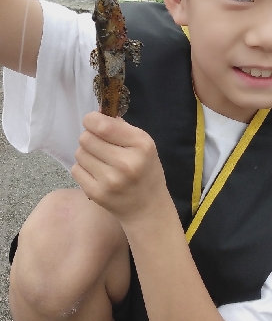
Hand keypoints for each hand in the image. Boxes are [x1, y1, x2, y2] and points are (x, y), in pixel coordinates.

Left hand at [71, 112, 170, 226]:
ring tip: (99, 161)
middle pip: (86, 138)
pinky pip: (76, 170)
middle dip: (89, 138)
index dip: (91, 120)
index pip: (102, 125)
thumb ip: (121, 127)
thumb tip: (97, 112)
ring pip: (79, 153)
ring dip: (86, 154)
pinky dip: (82, 169)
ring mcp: (110, 180)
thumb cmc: (145, 170)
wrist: (147, 208)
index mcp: (140, 145)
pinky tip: (96, 173)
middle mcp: (126, 163)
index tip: (93, 123)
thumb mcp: (144, 145)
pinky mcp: (97, 194)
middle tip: (99, 145)